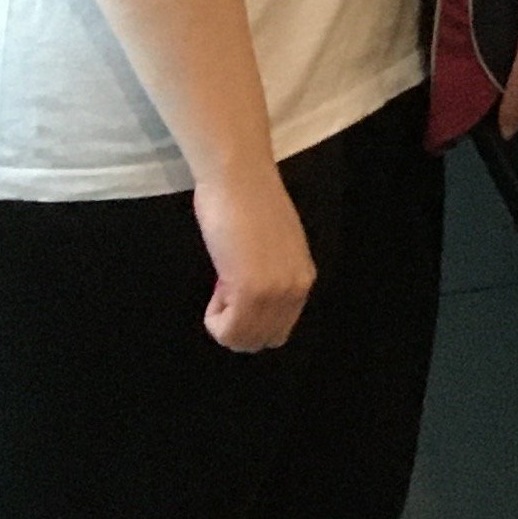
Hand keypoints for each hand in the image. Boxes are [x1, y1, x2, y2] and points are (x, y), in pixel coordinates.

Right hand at [192, 165, 316, 351]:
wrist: (238, 179)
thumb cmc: (246, 205)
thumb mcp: (273, 248)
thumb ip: (272, 277)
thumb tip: (254, 304)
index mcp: (303, 278)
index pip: (279, 327)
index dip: (251, 315)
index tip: (238, 284)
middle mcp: (296, 288)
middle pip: (263, 339)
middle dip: (238, 323)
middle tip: (227, 285)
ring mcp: (276, 291)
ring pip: (244, 339)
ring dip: (225, 320)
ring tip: (225, 281)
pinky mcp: (252, 290)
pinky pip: (227, 331)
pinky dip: (214, 317)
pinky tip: (219, 282)